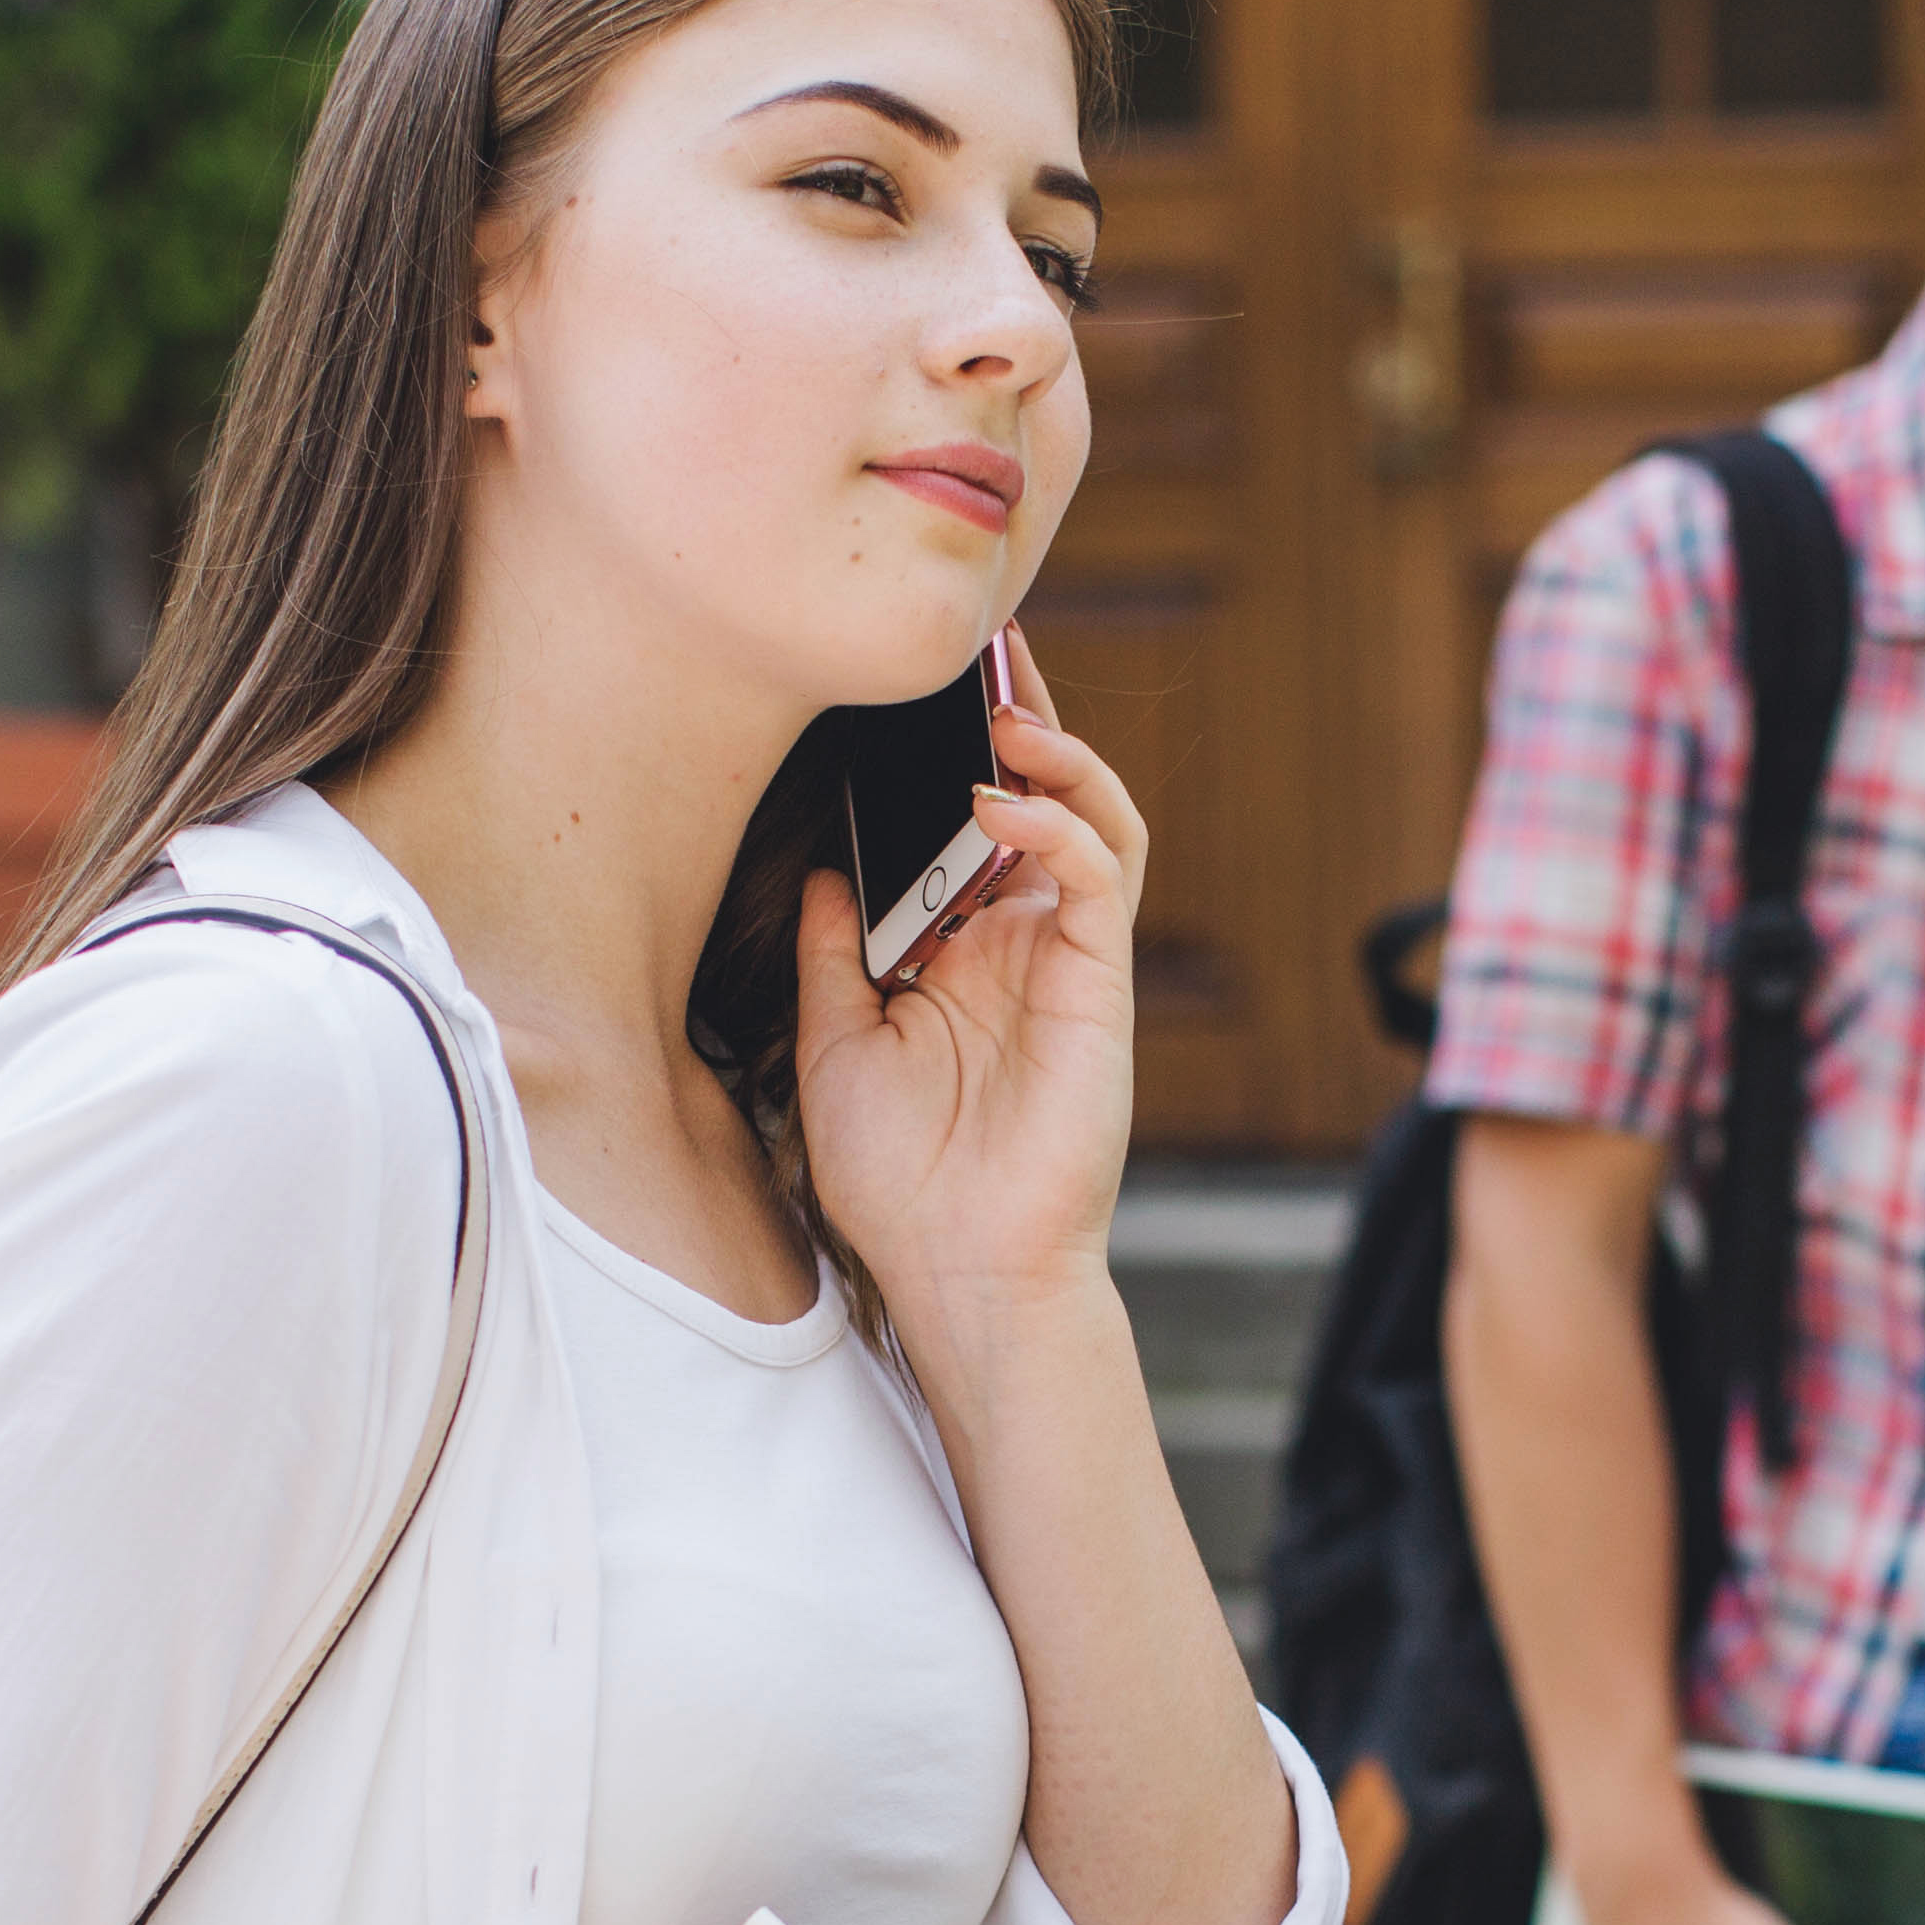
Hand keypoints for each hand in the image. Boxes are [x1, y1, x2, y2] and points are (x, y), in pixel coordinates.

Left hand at [795, 656, 1147, 1343]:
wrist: (962, 1270)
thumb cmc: (902, 1182)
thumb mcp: (834, 1049)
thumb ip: (835, 956)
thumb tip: (823, 872)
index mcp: (964, 958)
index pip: (976, 831)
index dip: (961, 758)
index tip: (922, 694)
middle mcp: (1023, 948)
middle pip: (1045, 806)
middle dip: (1025, 723)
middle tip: (988, 654)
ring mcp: (1068, 964)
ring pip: (1095, 824)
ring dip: (1058, 758)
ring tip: (1007, 711)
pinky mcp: (1099, 985)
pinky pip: (1101, 879)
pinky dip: (1060, 827)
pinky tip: (1001, 804)